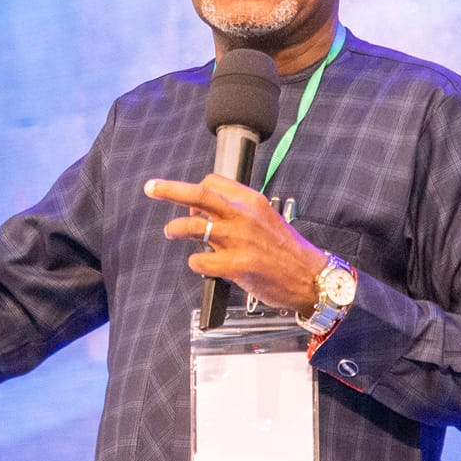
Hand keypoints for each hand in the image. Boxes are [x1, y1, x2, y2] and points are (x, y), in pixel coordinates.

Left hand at [144, 174, 328, 312]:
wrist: (310, 278)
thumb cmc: (287, 251)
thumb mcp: (267, 219)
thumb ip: (238, 213)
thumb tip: (204, 212)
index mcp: (252, 201)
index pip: (214, 182)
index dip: (196, 190)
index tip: (189, 202)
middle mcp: (244, 216)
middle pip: (199, 195)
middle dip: (169, 190)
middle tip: (150, 188)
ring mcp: (239, 241)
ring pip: (193, 227)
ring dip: (175, 229)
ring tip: (171, 232)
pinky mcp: (237, 266)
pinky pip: (200, 261)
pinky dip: (195, 263)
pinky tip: (201, 265)